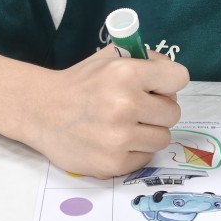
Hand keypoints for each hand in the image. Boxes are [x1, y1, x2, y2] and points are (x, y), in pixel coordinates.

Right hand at [17, 47, 189, 178]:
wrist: (41, 111)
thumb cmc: (81, 83)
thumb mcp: (110, 58)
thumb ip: (145, 59)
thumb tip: (173, 75)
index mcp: (126, 74)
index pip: (178, 78)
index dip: (169, 83)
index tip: (157, 87)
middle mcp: (124, 105)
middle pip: (174, 112)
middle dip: (158, 110)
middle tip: (137, 108)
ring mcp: (119, 138)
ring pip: (163, 138)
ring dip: (149, 132)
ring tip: (126, 125)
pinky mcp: (113, 163)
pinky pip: (146, 157)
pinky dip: (135, 150)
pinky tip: (115, 141)